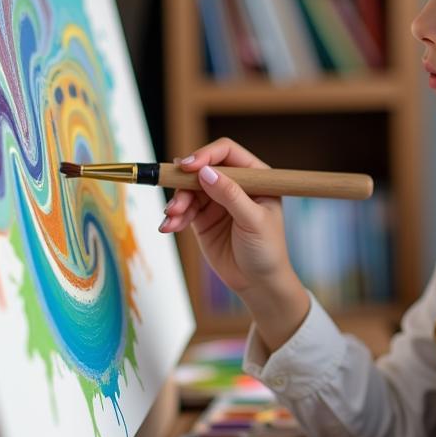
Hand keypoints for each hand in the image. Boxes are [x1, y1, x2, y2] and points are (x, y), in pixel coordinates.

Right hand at [158, 136, 292, 294]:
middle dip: (184, 183)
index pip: (227, 152)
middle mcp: (235, 184)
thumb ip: (231, 195)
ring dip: (177, 202)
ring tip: (173, 219)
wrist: (258, 284)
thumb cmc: (267, 250)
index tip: (187, 166)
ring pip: (188, 189)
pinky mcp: (202, 217)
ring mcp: (217, 200)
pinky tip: (169, 227)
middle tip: (176, 203)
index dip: (205, 155)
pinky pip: (183, 209)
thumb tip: (205, 171)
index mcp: (255, 177)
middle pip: (201, 169)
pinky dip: (174, 216)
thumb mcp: (254, 221)